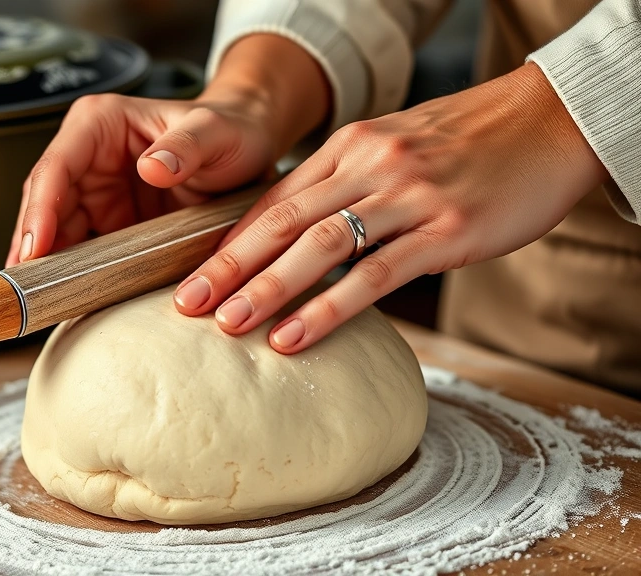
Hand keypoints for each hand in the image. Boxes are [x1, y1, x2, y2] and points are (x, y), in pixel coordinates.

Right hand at [6, 35, 329, 266]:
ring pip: (54, 232)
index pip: (57, 167)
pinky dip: (69, 274)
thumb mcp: (215, 132)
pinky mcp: (108, 223)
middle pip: (44, 204)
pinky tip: (63, 298)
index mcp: (100, 124)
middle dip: (32, 245)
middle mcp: (88, 156)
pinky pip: (80, 250)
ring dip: (44, 266)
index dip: (41, 209)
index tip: (37, 246)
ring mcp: (95, 192)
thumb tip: (152, 167)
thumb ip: (187, 145)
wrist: (249, 149)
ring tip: (36, 301)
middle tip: (27, 287)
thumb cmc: (230, 131)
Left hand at [173, 62, 608, 353]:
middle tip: (187, 304)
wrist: (549, 122)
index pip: (275, 199)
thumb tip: (300, 240)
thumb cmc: (468, 145)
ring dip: (268, 288)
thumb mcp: (394, 150)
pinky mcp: (446, 229)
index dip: (229, 242)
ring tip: (228, 325)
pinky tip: (296, 336)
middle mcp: (370, 166)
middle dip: (228, 265)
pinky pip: (376, 275)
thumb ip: (347, 187)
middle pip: (282, 221)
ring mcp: (408, 196)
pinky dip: (330, 308)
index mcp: (350, 147)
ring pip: (321, 246)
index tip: (192, 275)